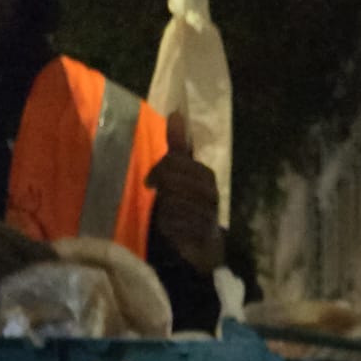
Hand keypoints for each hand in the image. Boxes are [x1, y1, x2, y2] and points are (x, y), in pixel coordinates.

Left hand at [146, 112, 224, 273]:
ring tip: (165, 214)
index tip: (150, 182)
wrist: (201, 247)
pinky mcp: (202, 236)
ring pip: (174, 203)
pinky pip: (177, 225)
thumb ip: (178, 145)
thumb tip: (175, 113)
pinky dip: (168, 226)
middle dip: (162, 190)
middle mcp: (211, 195)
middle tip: (155, 197)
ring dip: (165, 209)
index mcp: (206, 177)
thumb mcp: (182, 172)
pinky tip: (169, 228)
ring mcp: (208, 217)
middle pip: (174, 182)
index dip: (159, 170)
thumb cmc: (189, 204)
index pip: (178, 163)